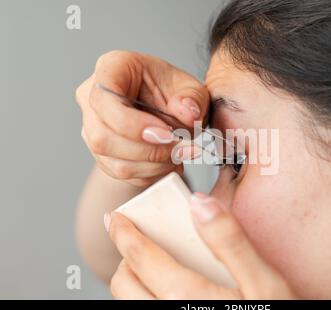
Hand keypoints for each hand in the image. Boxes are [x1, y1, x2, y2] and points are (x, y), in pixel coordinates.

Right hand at [75, 51, 208, 186]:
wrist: (167, 109)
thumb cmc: (171, 90)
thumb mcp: (190, 86)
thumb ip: (192, 98)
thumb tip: (188, 115)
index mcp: (111, 68)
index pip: (103, 99)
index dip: (133, 124)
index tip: (167, 133)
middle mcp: (92, 99)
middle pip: (102, 137)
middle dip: (148, 151)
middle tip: (181, 149)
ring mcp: (93, 129)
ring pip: (113, 162)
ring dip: (153, 166)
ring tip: (180, 156)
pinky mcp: (102, 154)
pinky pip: (122, 174)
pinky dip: (151, 174)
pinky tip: (170, 163)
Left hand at [105, 192, 295, 298]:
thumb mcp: (263, 281)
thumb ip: (230, 242)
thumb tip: (200, 204)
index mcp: (186, 298)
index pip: (140, 258)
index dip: (123, 233)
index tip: (117, 219)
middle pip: (124, 283)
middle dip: (127, 257)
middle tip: (142, 241)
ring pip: (130, 303)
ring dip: (134, 280)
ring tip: (155, 266)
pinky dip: (145, 297)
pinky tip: (171, 291)